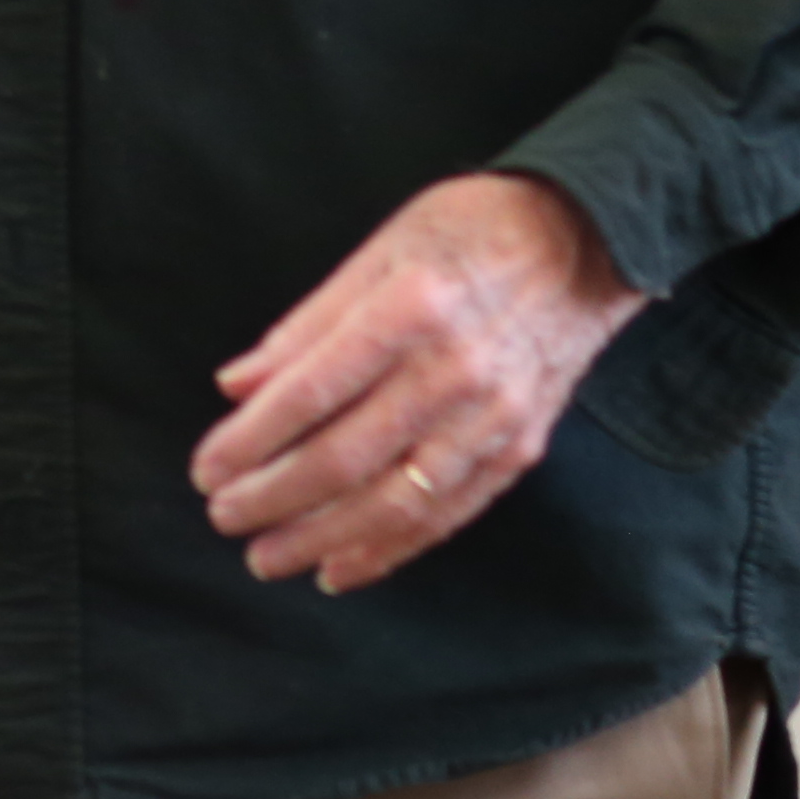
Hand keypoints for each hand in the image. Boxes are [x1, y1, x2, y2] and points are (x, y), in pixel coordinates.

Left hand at [192, 174, 647, 593]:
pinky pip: (445, 515)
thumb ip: (309, 323)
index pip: (312, 392)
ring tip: (266, 557)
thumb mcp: (384, 246)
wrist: (593, 241)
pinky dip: (389, 550)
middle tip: (224, 517)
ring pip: (392, 502)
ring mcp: (493, 418)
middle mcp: (455, 371)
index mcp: (412, 308)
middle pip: (344, 457)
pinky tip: (340, 568)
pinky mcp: (519, 448)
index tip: (206, 469)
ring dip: (320, 539)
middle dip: (272, 498)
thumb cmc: (475, 230)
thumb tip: (236, 385)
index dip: (251, 440)